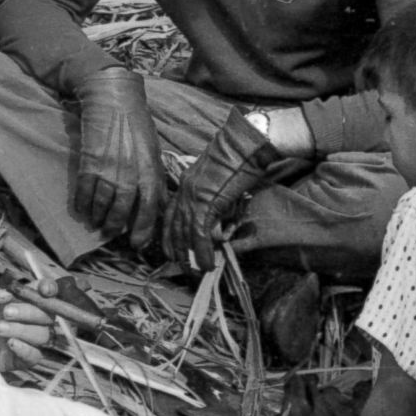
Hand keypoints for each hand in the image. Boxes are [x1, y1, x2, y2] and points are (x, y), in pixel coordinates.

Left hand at [0, 254, 57, 369]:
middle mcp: (22, 319)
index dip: (49, 289)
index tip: (43, 290)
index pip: (42, 291)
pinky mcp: (13, 360)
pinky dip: (28, 350)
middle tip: (6, 312)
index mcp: (15, 299)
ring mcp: (20, 339)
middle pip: (47, 315)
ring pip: (43, 336)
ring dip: (26, 330)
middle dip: (31, 312)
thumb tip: (6, 295)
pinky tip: (11, 344)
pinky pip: (33, 358)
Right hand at [72, 67, 163, 243]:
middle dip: (114, 226)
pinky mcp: (89, 162)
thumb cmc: (136, 124)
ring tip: (96, 223)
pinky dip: (82, 204)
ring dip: (97, 217)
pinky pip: (84, 191)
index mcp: (150, 170)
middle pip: (122, 210)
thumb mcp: (153, 151)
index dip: (142, 229)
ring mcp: (108, 168)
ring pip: (101, 203)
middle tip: (110, 234)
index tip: (136, 243)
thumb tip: (158, 204)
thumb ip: (155, 178)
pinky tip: (82, 210)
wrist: (112, 99)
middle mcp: (130, 173)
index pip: (150, 208)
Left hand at [161, 110, 278, 270]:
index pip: (169, 213)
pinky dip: (203, 251)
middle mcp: (185, 190)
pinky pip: (200, 233)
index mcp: (186, 183)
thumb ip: (215, 199)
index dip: (169, 235)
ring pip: (185, 233)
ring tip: (196, 271)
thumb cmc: (240, 157)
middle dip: (177, 250)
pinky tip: (207, 263)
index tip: (170, 251)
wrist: (247, 144)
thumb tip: (220, 221)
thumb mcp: (220, 179)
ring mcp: (193, 196)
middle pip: (174, 226)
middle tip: (182, 268)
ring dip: (191, 255)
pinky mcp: (206, 202)